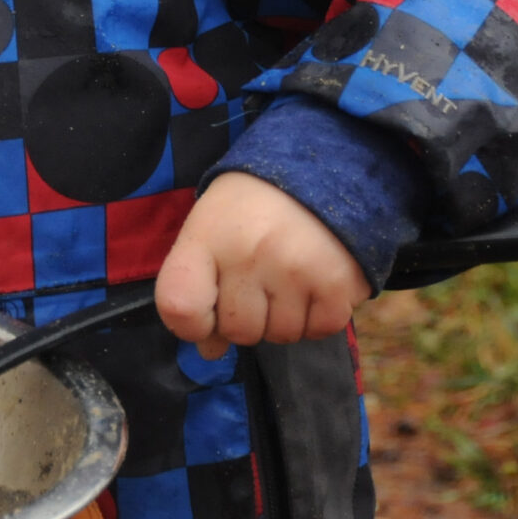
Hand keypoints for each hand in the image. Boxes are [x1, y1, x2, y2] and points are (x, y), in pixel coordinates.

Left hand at [154, 173, 369, 358]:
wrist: (319, 167)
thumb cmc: (251, 206)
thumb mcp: (211, 230)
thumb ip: (199, 289)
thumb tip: (210, 352)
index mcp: (206, 237)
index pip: (179, 306)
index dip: (190, 324)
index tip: (206, 310)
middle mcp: (249, 255)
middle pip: (238, 331)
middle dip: (247, 317)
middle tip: (258, 279)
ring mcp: (296, 270)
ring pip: (281, 335)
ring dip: (284, 318)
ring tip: (287, 275)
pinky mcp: (338, 283)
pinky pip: (320, 330)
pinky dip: (318, 316)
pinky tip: (314, 281)